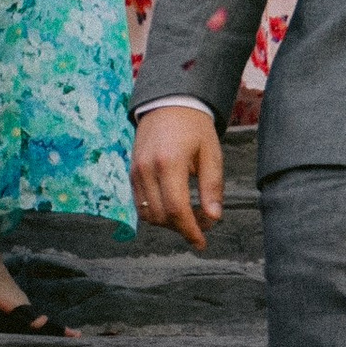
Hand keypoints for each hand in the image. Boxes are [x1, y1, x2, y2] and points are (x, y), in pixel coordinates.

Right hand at [135, 102, 225, 251]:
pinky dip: (156, 213)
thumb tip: (213, 217)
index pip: (176, 209)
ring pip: (147, 214)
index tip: (201, 242)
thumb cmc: (194, 127)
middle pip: (161, 216)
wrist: (169, 104)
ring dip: (168, 223)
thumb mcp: (211, 153)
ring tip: (189, 216)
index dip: (190, 230)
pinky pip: (140, 204)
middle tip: (202, 224)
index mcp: (169, 163)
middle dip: (182, 228)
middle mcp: (147, 169)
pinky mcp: (131, 173)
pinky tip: (174, 207)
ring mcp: (136, 171)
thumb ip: (212, 187)